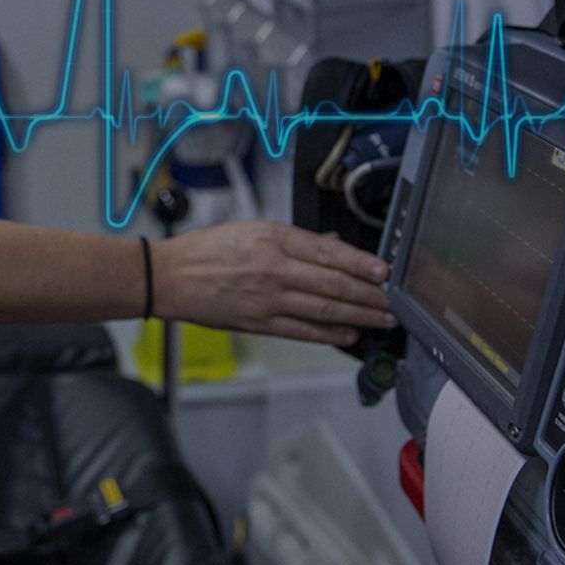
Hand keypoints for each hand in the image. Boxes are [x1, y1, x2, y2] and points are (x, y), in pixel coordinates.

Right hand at [154, 221, 394, 345]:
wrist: (170, 276)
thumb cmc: (207, 250)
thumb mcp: (254, 229)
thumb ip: (295, 240)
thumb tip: (332, 245)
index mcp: (274, 238)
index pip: (330, 252)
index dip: (362, 263)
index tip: (384, 271)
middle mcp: (275, 269)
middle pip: (334, 283)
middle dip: (369, 295)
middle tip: (393, 302)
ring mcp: (268, 299)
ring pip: (324, 309)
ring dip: (358, 316)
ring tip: (381, 319)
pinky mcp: (260, 322)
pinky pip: (302, 330)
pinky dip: (329, 334)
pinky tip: (349, 334)